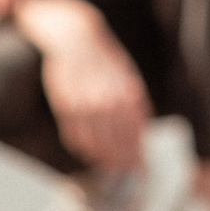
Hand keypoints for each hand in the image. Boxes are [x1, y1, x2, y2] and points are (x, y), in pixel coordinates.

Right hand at [30, 0, 150, 173]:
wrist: (74, 38)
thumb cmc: (105, 58)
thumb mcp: (128, 75)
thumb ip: (137, 101)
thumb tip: (144, 128)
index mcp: (126, 93)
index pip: (133, 135)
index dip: (137, 154)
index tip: (141, 167)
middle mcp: (106, 102)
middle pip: (115, 144)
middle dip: (122, 162)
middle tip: (127, 172)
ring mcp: (83, 106)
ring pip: (94, 145)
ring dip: (102, 159)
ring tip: (109, 167)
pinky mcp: (64, 107)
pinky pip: (74, 137)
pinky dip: (83, 148)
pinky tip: (90, 152)